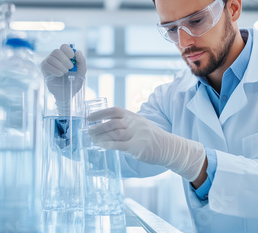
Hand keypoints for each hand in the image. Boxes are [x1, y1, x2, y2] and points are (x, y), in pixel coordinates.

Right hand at [41, 44, 86, 113]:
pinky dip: (54, 70)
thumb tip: (77, 52)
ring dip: (60, 66)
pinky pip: (46, 65)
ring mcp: (48, 62)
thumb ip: (82, 61)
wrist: (68, 92)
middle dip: (65, 60)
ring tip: (65, 73)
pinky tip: (60, 74)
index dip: (68, 50)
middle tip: (70, 68)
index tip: (72, 57)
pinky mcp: (44, 69)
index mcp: (65, 55)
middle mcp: (55, 57)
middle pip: (57, 51)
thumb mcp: (81, 71)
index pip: (64, 46)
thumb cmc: (74, 80)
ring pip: (51, 58)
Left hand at [87, 107, 205, 181]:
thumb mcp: (139, 125)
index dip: (100, 113)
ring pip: (114, 133)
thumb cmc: (151, 138)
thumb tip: (104, 127)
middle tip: (88, 131)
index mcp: (134, 116)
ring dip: (100, 136)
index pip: (115, 111)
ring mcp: (137, 135)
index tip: (89, 118)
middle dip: (97, 127)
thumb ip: (125, 124)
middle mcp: (135, 123)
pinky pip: (118, 145)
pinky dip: (107, 145)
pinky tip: (100, 145)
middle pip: (111, 123)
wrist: (169, 148)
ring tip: (92, 139)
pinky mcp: (137, 147)